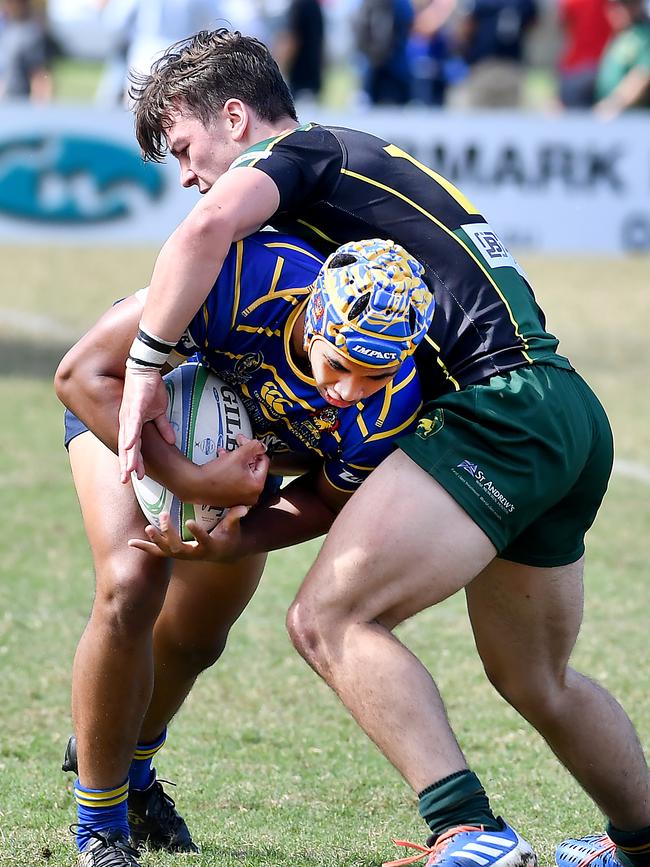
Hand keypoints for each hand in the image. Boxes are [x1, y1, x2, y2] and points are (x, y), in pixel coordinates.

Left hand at [118, 366, 174, 481]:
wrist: (145, 369)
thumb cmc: (149, 389)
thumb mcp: (160, 411)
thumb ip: (164, 427)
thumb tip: (172, 441)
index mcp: (134, 425)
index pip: (134, 447)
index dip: (135, 462)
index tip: (137, 477)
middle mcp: (128, 422)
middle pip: (127, 447)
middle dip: (127, 464)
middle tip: (126, 479)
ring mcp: (130, 415)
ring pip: (128, 439)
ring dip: (128, 454)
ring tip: (129, 469)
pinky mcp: (135, 406)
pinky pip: (133, 423)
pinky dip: (132, 435)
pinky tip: (131, 445)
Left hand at [128, 506, 248, 561]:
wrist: (224, 553)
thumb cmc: (230, 536)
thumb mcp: (234, 527)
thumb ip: (236, 516)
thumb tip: (245, 507)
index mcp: (209, 547)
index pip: (203, 541)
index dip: (197, 533)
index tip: (190, 521)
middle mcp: (194, 554)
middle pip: (179, 548)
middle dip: (170, 533)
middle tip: (164, 516)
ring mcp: (183, 555)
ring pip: (166, 551)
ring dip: (156, 540)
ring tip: (148, 528)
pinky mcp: (175, 553)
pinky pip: (158, 552)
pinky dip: (145, 547)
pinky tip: (131, 542)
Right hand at [185, 434, 269, 505]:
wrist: (195, 485)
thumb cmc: (216, 474)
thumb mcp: (239, 455)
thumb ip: (254, 447)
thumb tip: (262, 446)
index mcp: (257, 486)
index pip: (263, 462)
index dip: (254, 449)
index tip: (245, 442)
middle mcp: (251, 496)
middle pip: (253, 468)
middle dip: (244, 454)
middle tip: (237, 445)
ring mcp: (241, 499)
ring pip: (243, 473)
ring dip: (236, 460)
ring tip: (226, 452)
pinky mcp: (230, 499)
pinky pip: (236, 481)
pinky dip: (231, 470)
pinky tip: (222, 461)